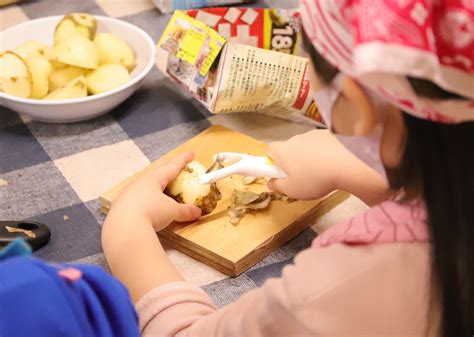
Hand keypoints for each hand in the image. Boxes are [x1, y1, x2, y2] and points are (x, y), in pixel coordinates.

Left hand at [108, 152, 201, 231]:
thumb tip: (197, 212)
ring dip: (155, 179)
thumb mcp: (172, 212)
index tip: (191, 154)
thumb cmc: (150, 213)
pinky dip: (146, 194)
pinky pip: (138, 194)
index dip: (183, 160)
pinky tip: (146, 199)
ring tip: (161, 180)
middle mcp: (141, 181)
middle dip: (168, 165)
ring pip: (145, 181)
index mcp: (154, 178)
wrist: (124, 227)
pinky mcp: (122, 204)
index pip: (172, 166)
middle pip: (157, 170)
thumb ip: (185, 211)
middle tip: (176, 163)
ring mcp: (130, 192)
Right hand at [267, 130, 389, 204]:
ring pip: (307, 146)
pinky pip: (323, 144)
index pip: (269, 150)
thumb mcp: (292, 190)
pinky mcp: (331, 134)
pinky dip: (325, 153)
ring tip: (322, 172)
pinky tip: (334, 165)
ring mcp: (314, 135)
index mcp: (283, 151)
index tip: (278, 171)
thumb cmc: (314, 178)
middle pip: (289, 148)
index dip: (272, 160)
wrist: (348, 162)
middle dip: (293, 160)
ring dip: (310, 157)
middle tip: (301, 176)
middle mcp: (296, 139)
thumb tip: (271, 183)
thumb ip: (277, 186)